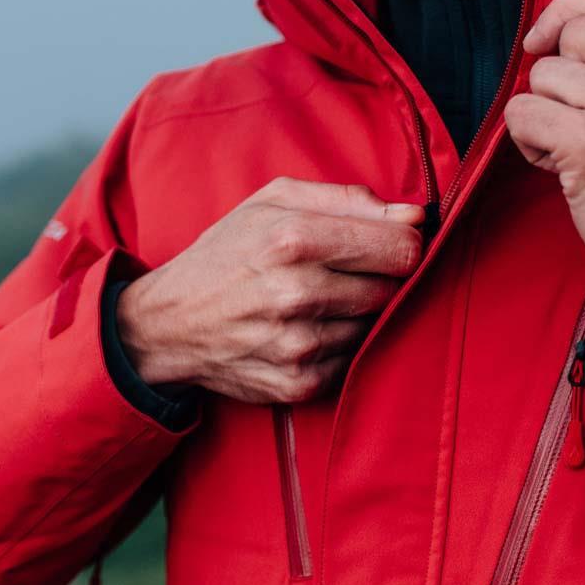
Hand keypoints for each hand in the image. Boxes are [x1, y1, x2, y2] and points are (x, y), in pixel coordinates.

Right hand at [116, 178, 424, 403]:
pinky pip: (352, 360)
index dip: (405, 245)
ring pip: (374, 326)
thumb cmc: (227, 253)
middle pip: (391, 289)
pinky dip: (338, 345)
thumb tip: (415, 216)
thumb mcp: (273, 203)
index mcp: (294, 239)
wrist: (168, 323)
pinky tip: (306, 330)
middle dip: (377, 278)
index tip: (392, 245)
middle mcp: (297, 294)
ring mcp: (299, 345)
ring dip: (357, 314)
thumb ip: (349, 201)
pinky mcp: (300, 383)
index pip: (401, 248)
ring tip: (316, 301)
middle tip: (341, 272)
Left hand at [505, 0, 584, 303]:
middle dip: (564, 75)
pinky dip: (529, 144)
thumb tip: (572, 20)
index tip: (555, 39)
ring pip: (544, 73)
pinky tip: (561, 170)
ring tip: (580, 152)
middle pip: (576, 31)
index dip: (576, 6)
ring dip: (547, 114)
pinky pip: (522, 114)